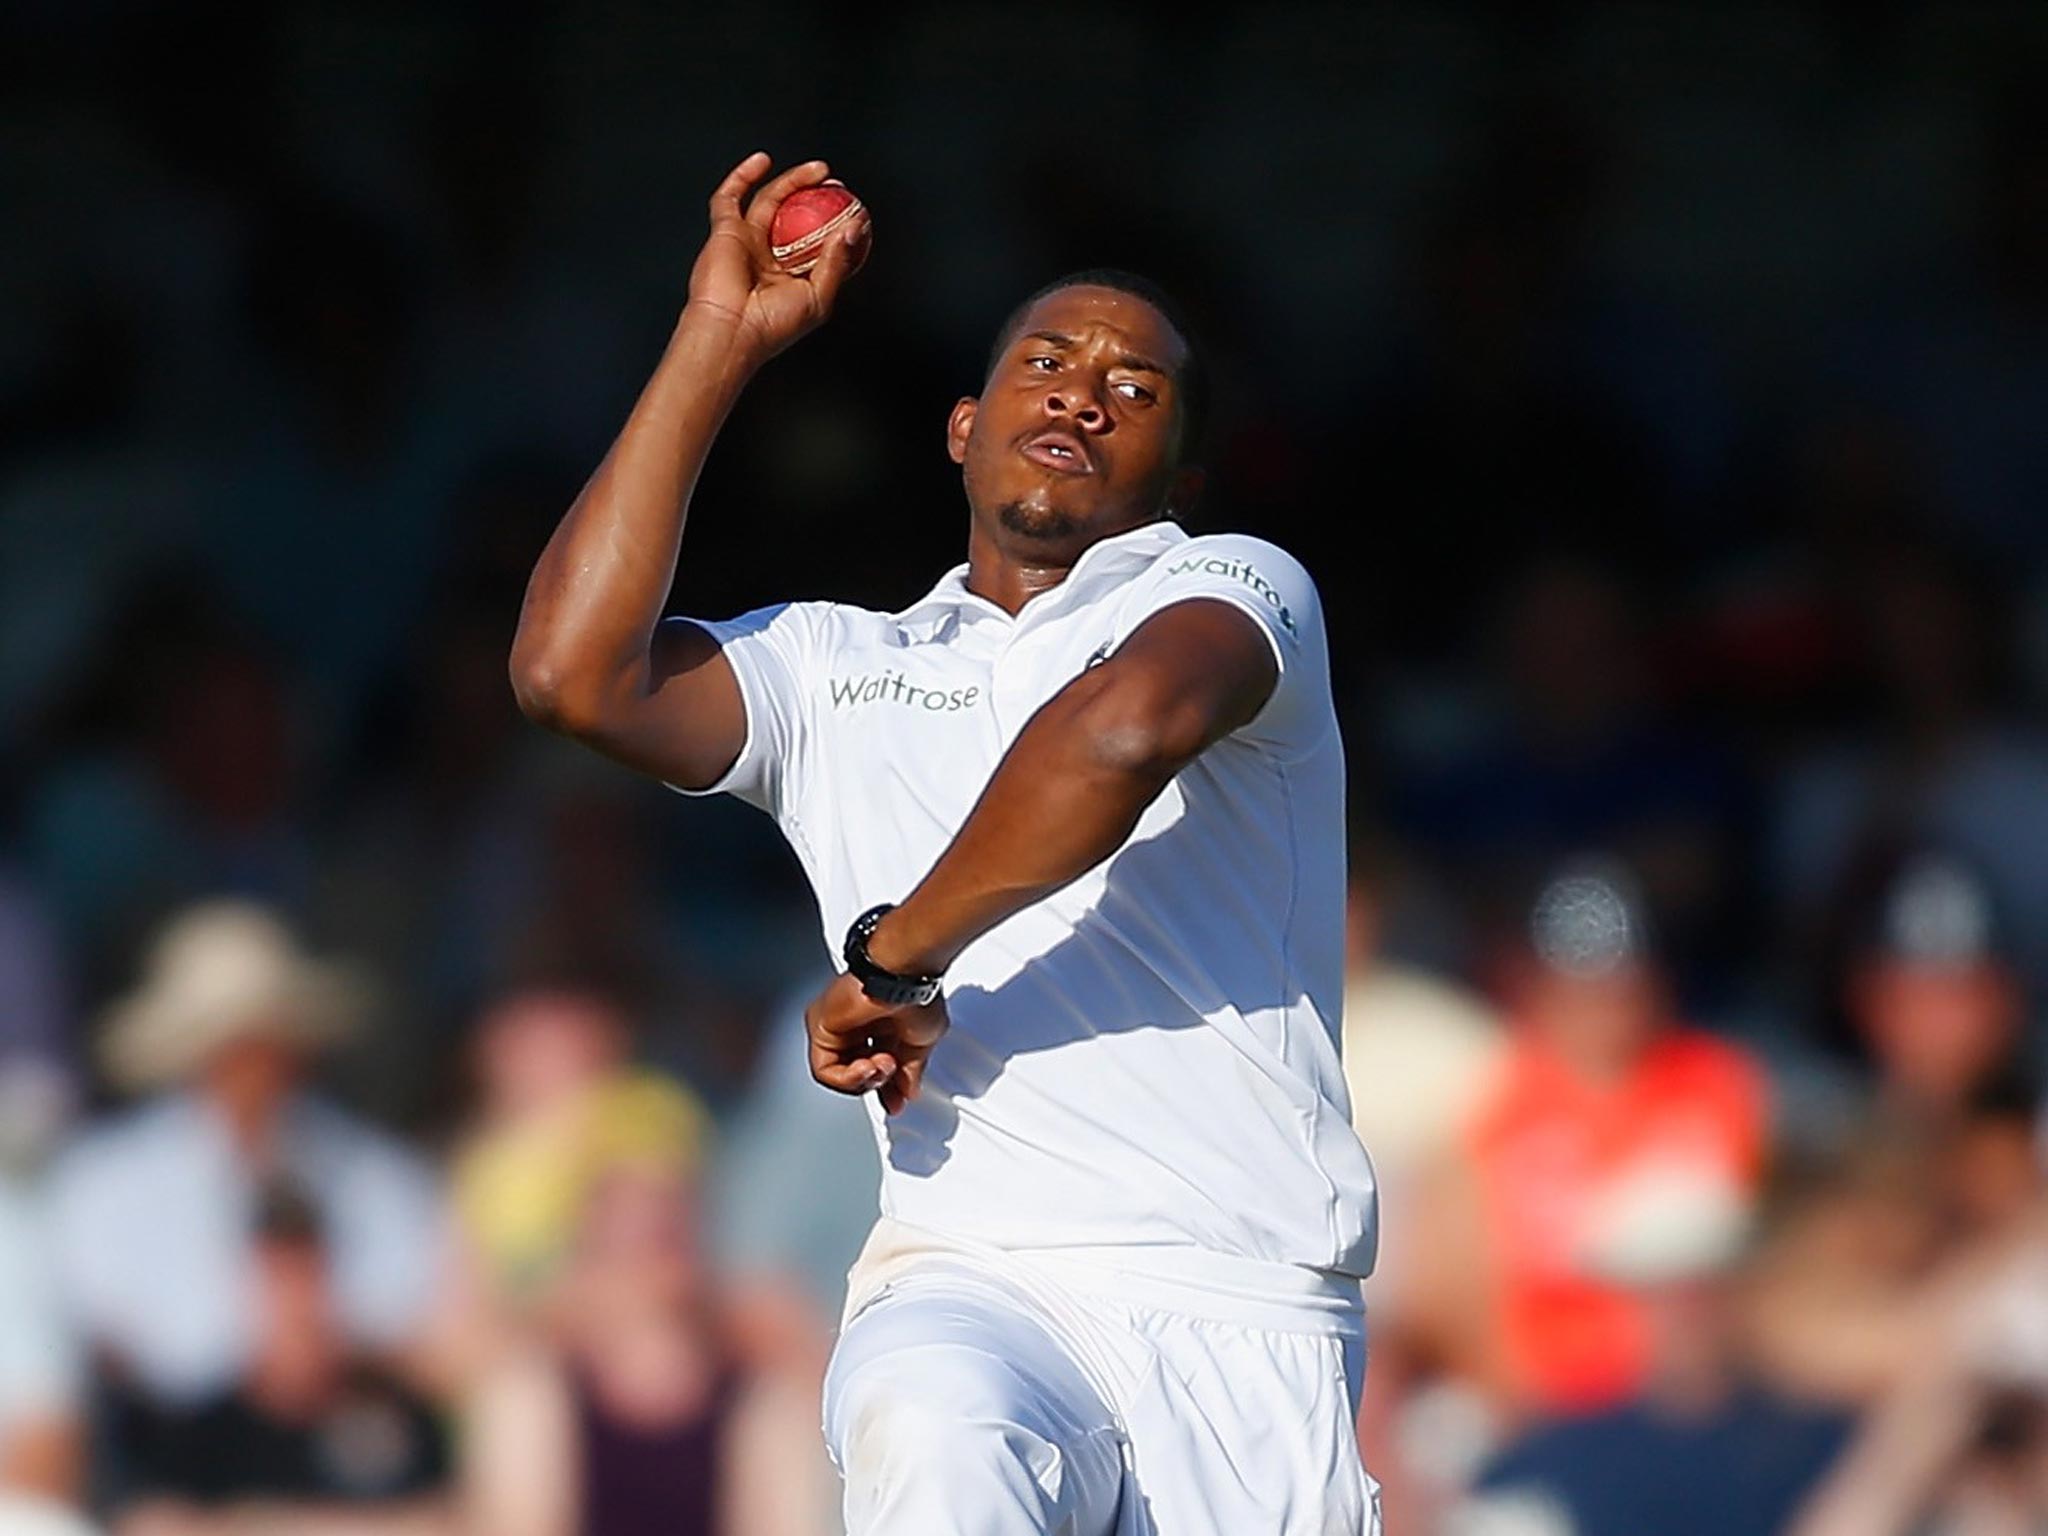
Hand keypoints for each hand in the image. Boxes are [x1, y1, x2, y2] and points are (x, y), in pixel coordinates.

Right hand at [686, 151, 869, 364]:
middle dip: (815, 195)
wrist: (733, 331)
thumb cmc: (772, 325)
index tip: (851, 207)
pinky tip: (762, 161)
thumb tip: (853, 228)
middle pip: (793, 214)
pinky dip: (742, 176)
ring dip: (792, 181)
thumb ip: (836, 262)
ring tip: (818, 170)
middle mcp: (768, 256)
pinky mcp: (724, 232)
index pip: (813, 239)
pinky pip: (729, 197)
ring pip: (768, 200)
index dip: (831, 220)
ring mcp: (745, 242)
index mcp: (790, 275)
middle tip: (834, 182)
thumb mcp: (819, 297)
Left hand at [805, 972, 947, 1114]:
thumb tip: (908, 1091)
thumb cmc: (915, 994)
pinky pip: (825, 1071)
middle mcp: (853, 1024)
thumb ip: (910, 1070)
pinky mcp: (820, 1028)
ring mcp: (835, 1026)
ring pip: (837, 1076)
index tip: (897, 1102)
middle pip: (854, 1073)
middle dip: (877, 1084)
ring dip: (865, 1080)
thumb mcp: (921, 1042)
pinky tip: (867, 1066)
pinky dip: (849, 1077)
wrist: (903, 978)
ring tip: (884, 1065)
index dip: (885, 1088)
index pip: (872, 1065)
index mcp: (877, 1024)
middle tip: (894, 1078)